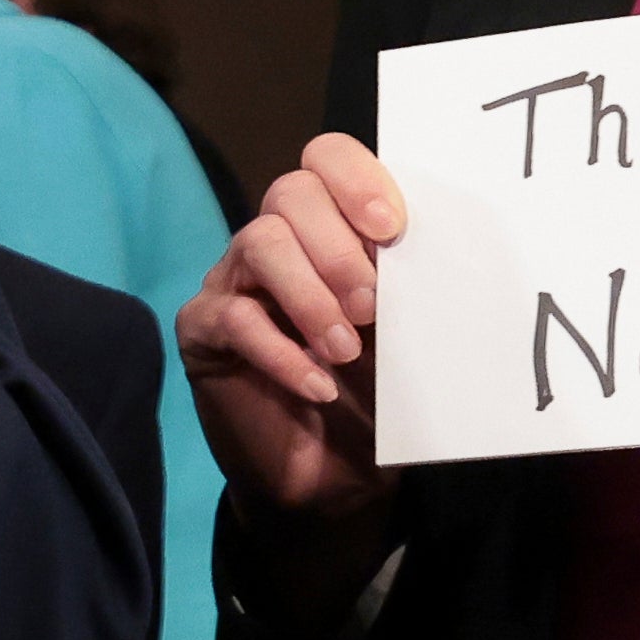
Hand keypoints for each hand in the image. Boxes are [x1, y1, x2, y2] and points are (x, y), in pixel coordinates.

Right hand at [178, 135, 408, 636]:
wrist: (334, 482)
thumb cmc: (374, 398)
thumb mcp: (403, 336)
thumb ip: (406, 287)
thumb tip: (435, 252)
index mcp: (331, 228)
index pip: (327, 158)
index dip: (356, 179)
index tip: (392, 231)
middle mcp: (278, 241)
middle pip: (289, 192)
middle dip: (337, 247)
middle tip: (371, 308)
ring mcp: (235, 282)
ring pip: (259, 242)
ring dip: (310, 296)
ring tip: (344, 349)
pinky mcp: (204, 330)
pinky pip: (233, 318)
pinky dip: (281, 352)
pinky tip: (316, 386)